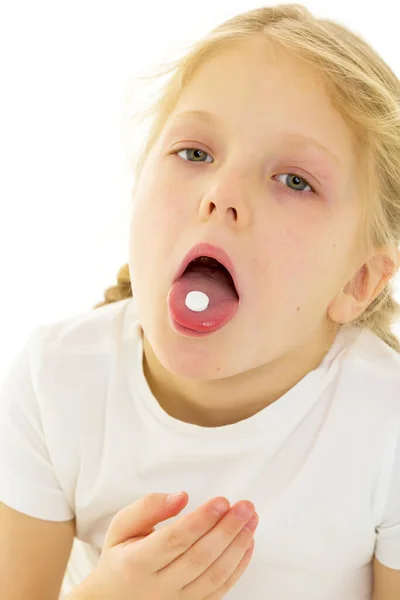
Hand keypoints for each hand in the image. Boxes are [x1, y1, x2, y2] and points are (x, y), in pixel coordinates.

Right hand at [76, 491, 257, 598]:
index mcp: (136, 564)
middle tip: (245, 507)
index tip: (222, 501)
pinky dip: (238, 567)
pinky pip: (220, 590)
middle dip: (227, 529)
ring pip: (214, 576)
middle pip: (200, 557)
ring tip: (251, 520)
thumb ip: (148, 507)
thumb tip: (181, 497)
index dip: (202, 519)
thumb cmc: (121, 559)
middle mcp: (157, 588)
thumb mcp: (121, 527)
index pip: (175, 540)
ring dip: (238, 546)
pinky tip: (247, 544)